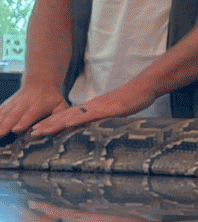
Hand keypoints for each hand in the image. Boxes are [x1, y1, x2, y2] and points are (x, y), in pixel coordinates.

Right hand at [0, 83, 69, 137]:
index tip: (16, 128)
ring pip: (2, 114)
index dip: (23, 121)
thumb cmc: (52, 97)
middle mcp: (22, 104)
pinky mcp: (6, 105)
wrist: (40, 82)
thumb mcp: (61, 105)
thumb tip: (64, 126)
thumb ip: (62, 117)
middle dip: (4, 125)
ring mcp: (13, 104)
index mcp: (37, 105)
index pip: (29, 114)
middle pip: (12, 115)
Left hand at [28, 77, 158, 137]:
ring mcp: (96, 107)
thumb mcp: (115, 114)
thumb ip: (104, 120)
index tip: (39, 131)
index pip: (68, 117)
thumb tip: (96, 129)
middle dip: (46, 125)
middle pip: (64, 116)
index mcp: (91, 109)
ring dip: (53, 124)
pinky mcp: (105, 109)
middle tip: (31, 133)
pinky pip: (86, 115)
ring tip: (39, 131)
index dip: (52, 123)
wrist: (143, 88)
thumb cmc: (132, 101)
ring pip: (70, 116)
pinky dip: (74, 120)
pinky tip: (64, 124)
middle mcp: (90, 107)